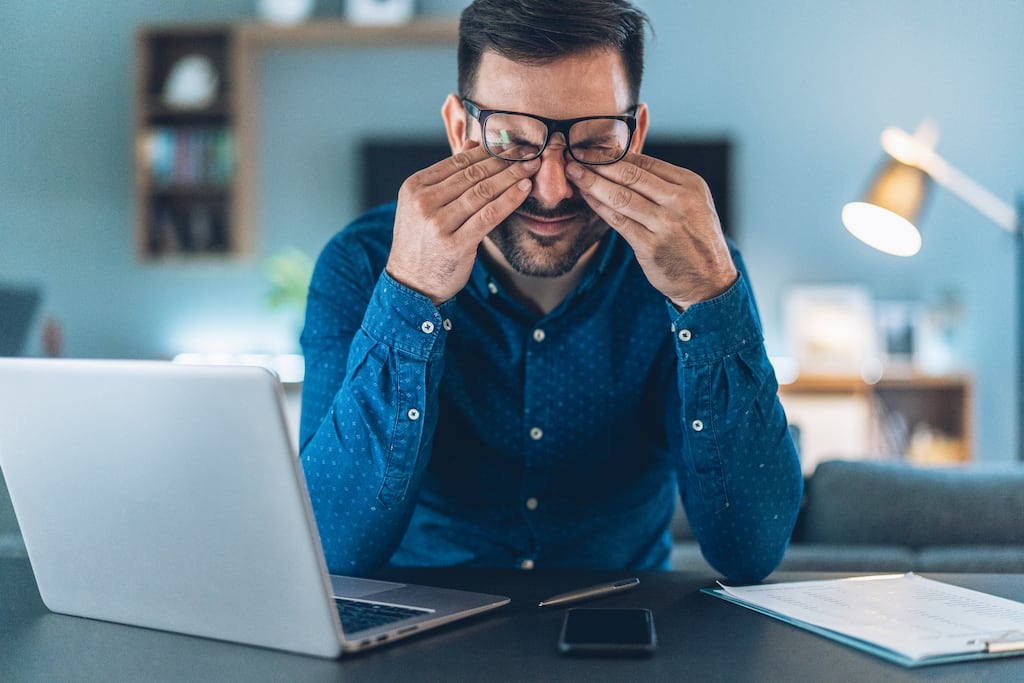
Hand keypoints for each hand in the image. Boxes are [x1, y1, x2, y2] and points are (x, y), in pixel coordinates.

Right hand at [386, 144, 539, 303]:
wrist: (411, 283)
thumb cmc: (422, 242)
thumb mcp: (425, 204)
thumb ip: (448, 175)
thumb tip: (474, 143)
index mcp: (414, 186)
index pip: (457, 161)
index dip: (488, 150)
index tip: (511, 144)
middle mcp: (424, 202)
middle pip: (472, 174)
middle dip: (505, 160)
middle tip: (529, 152)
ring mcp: (438, 224)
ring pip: (483, 192)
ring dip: (511, 176)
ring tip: (531, 167)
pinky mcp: (455, 244)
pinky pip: (489, 216)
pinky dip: (509, 200)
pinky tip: (524, 189)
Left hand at [566, 153, 737, 309]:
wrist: (709, 281)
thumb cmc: (695, 240)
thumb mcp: (693, 204)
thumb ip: (665, 186)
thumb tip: (625, 164)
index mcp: (690, 184)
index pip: (646, 161)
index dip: (616, 153)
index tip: (592, 148)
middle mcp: (680, 201)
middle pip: (631, 175)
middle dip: (599, 163)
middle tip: (575, 154)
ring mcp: (666, 224)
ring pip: (621, 196)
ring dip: (593, 182)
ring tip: (572, 173)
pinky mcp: (650, 246)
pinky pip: (618, 221)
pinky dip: (599, 207)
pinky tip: (585, 197)